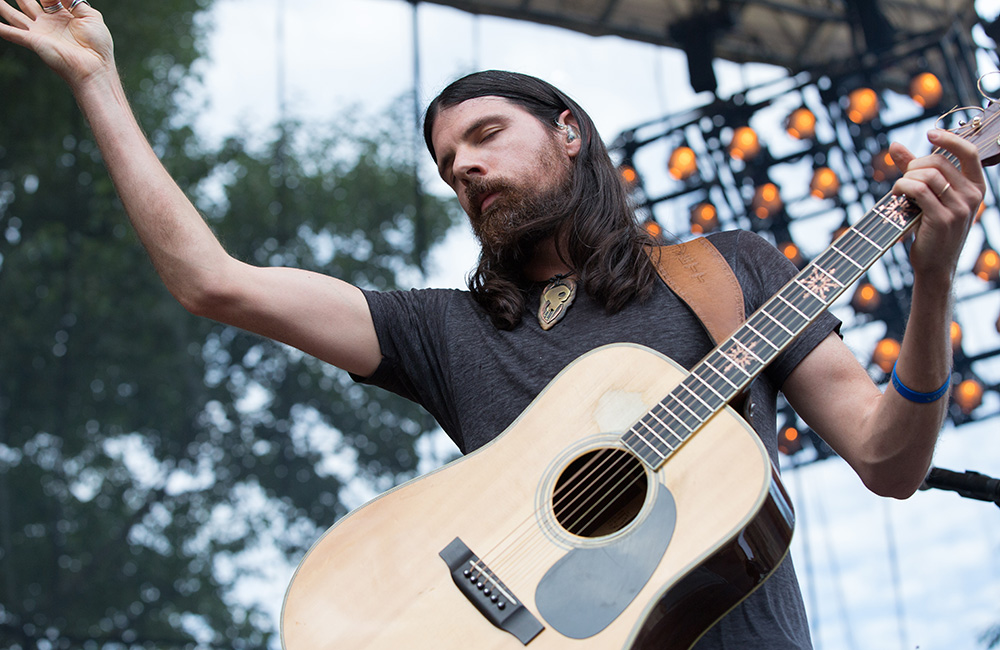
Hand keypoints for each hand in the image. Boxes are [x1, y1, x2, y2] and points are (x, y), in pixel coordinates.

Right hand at [0, 0, 113, 87]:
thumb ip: (74, 1)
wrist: (94, 67)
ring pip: (14, 15)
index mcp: (63, 16)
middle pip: (27, 3)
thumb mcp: (90, 16)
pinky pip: (11, 33)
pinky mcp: (33, 41)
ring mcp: (39, 32)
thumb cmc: (97, 45)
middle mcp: (48, 23)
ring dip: (3, 7)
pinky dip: (1, 28)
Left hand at [889, 129, 985, 285]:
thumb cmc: (930, 229)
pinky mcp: (942, 219)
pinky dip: (902, 187)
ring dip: (905, 178)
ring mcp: (960, 208)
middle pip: (939, 161)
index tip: (929, 133)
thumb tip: (895, 145)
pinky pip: (919, 190)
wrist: (935, 265)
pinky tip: (896, 195)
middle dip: (914, 165)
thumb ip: (915, 170)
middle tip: (904, 181)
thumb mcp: (929, 197)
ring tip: (899, 191)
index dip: (949, 138)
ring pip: (927, 174)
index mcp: (976, 187)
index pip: (970, 152)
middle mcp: (973, 196)